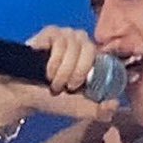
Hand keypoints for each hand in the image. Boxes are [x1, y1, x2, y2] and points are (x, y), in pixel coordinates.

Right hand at [0, 25, 120, 126]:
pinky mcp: (51, 32)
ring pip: (74, 45)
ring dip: (64, 69)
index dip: (94, 71)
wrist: (25, 95)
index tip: (81, 87)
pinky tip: (46, 71)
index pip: (106, 54)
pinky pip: (60, 41)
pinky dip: (54, 60)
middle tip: (67, 87)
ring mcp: (67, 36)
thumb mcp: (80, 110)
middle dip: (78, 72)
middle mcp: (82, 44)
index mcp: (93, 59)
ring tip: (54, 82)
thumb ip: (100, 110)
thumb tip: (116, 103)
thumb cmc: (53, 100)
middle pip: (89, 48)